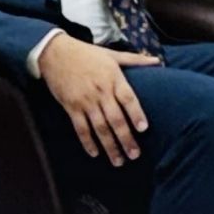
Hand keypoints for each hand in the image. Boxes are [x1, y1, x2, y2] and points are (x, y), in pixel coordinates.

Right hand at [40, 31, 161, 166]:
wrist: (55, 53)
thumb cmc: (86, 54)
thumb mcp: (112, 54)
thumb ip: (135, 60)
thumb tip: (158, 61)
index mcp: (113, 78)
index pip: (128, 99)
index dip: (136, 114)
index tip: (144, 129)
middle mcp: (100, 91)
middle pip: (115, 119)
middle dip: (126, 139)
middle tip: (135, 154)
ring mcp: (85, 101)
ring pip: (99, 127)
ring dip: (109, 146)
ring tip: (118, 160)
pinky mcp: (71, 107)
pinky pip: (80, 128)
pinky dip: (87, 142)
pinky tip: (95, 153)